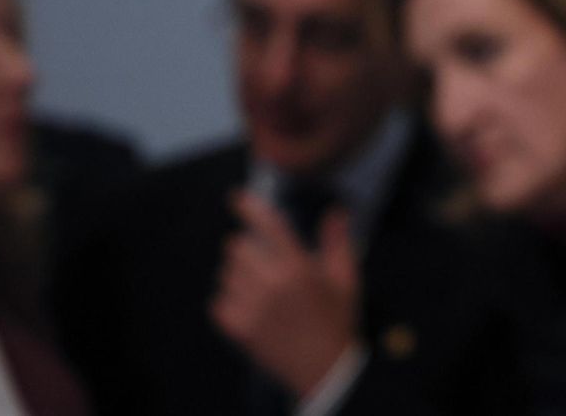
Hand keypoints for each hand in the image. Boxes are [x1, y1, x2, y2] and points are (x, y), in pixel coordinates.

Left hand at [210, 190, 359, 398]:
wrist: (324, 368)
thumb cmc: (338, 319)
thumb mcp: (346, 279)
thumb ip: (337, 242)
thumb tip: (335, 210)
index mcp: (299, 267)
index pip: (269, 226)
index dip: (250, 208)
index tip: (236, 197)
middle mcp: (272, 284)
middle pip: (237, 248)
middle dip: (247, 248)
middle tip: (263, 261)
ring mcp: (252, 308)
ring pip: (227, 274)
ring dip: (239, 274)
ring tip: (260, 288)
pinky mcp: (238, 329)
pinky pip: (219, 302)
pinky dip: (230, 300)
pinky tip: (250, 308)